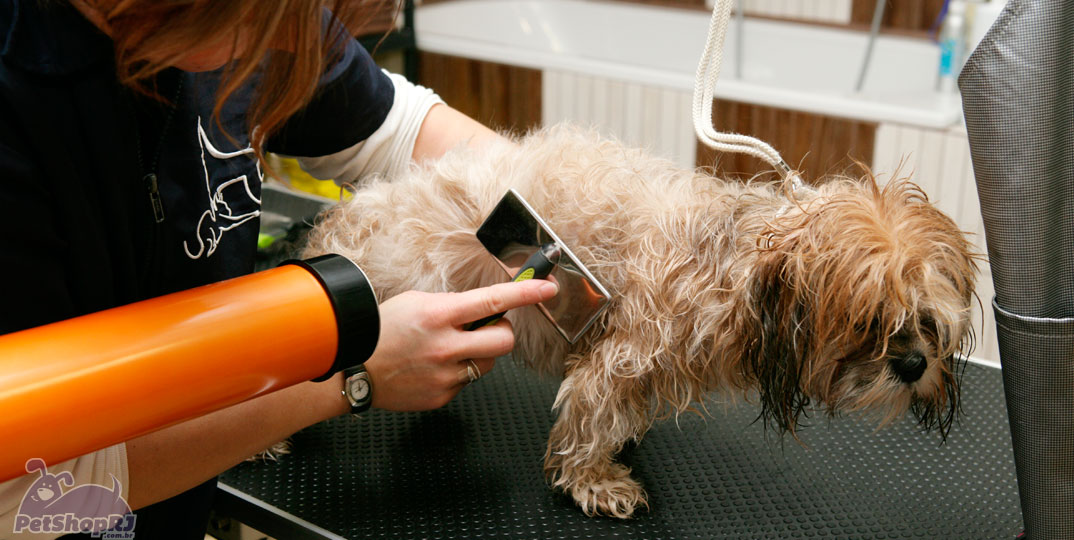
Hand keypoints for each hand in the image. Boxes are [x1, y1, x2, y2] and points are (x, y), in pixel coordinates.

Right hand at [363, 279, 557, 410]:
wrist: (353, 368)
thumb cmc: (382, 330)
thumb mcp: (416, 302)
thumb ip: (453, 305)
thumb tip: (485, 307)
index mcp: (439, 315)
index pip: (493, 300)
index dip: (526, 293)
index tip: (547, 288)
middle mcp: (446, 346)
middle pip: (504, 341)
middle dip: (502, 332)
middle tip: (485, 329)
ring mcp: (445, 375)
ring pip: (488, 364)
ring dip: (478, 354)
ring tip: (447, 350)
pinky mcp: (442, 396)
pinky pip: (466, 381)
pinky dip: (457, 373)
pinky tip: (433, 368)